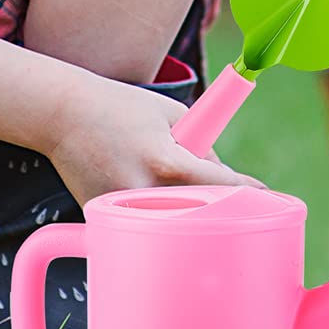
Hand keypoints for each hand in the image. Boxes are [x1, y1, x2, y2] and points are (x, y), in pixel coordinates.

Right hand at [43, 79, 263, 204]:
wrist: (62, 114)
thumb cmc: (122, 108)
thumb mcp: (172, 114)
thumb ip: (202, 148)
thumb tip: (220, 180)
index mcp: (167, 162)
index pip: (221, 186)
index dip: (248, 193)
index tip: (266, 200)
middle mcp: (145, 192)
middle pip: (200, 211)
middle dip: (211, 199)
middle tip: (217, 190)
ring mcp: (122, 209)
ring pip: (169, 220)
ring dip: (179, 207)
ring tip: (157, 174)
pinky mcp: (103, 218)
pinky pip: (141, 221)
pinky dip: (148, 209)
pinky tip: (131, 183)